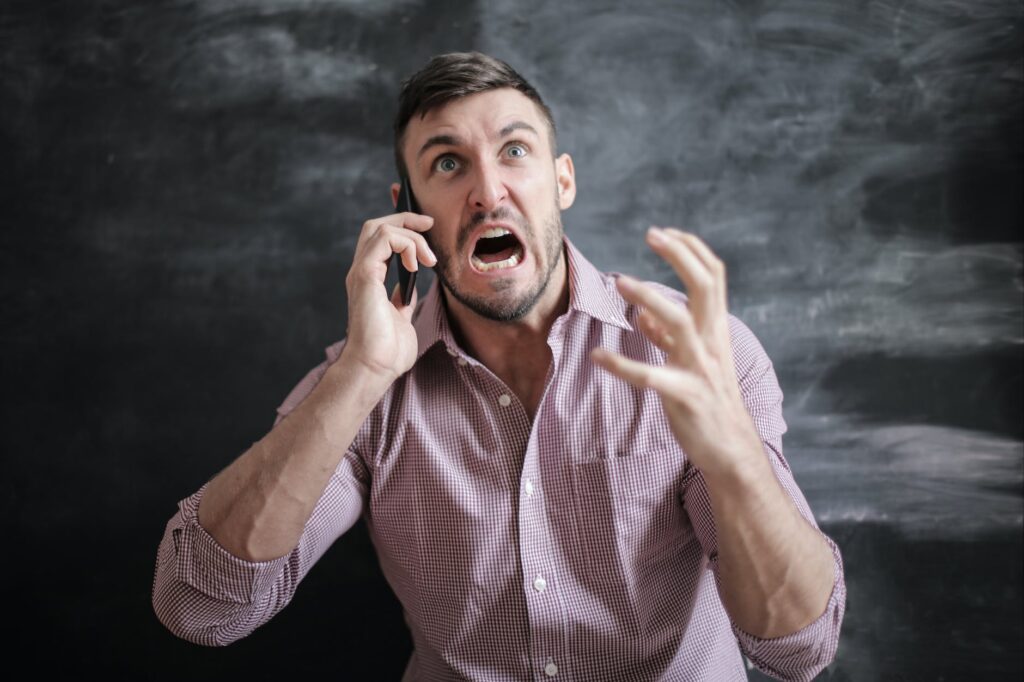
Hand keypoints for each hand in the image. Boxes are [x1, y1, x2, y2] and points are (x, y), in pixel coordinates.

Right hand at [341, 211, 435, 384]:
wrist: (375, 367)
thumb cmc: (387, 351)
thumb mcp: (401, 318)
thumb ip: (403, 300)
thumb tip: (410, 288)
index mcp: (370, 280)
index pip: (380, 239)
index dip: (401, 226)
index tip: (426, 228)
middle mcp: (363, 272)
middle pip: (376, 225)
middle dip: (404, 217)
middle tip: (429, 224)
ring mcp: (361, 272)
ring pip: (379, 227)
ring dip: (411, 235)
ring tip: (428, 259)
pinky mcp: (365, 275)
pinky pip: (384, 239)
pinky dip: (405, 244)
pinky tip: (418, 265)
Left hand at [591, 227, 762, 477]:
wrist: (732, 450)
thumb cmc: (709, 402)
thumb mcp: (691, 362)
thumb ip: (667, 337)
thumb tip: (643, 313)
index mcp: (715, 330)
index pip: (714, 276)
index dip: (691, 249)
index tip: (664, 232)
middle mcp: (712, 342)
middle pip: (705, 286)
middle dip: (679, 255)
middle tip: (651, 234)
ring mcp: (702, 368)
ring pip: (679, 321)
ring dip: (649, 297)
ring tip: (619, 282)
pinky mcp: (686, 396)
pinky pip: (652, 377)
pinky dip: (622, 365)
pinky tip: (598, 356)